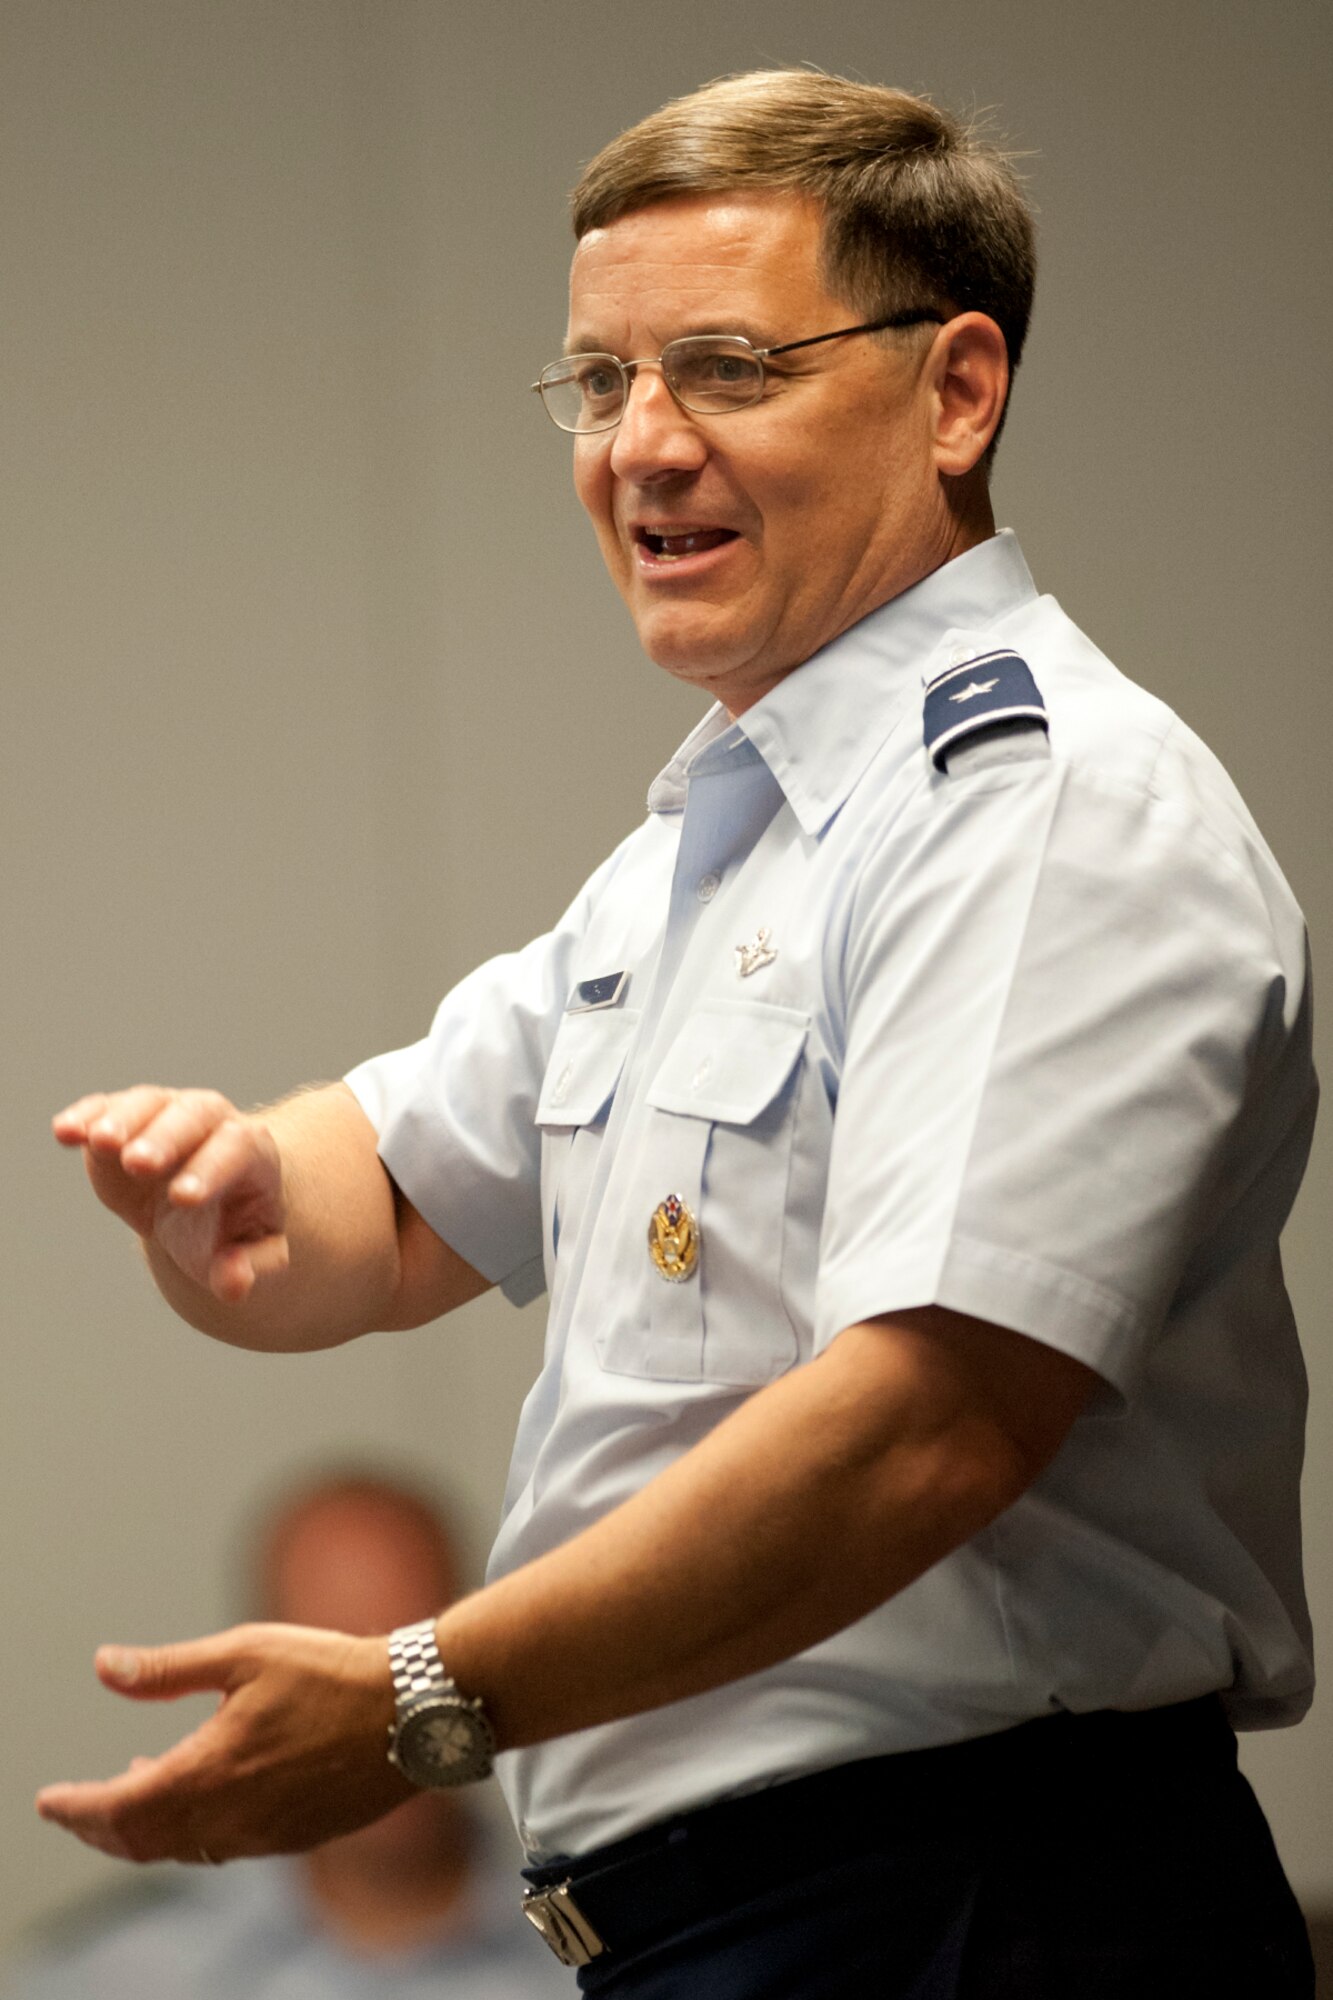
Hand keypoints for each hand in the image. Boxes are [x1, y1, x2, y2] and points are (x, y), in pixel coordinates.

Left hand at [35, 1625, 412, 1863]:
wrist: (416, 1712)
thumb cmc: (333, 1672)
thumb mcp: (246, 1652)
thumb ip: (168, 1670)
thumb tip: (103, 1665)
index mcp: (210, 1771)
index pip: (117, 1809)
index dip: (76, 1808)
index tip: (49, 1801)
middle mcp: (231, 1818)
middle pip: (142, 1842)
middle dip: (101, 1827)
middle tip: (77, 1806)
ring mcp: (265, 1835)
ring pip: (182, 1850)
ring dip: (145, 1830)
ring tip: (131, 1792)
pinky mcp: (296, 1836)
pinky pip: (223, 1847)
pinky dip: (190, 1831)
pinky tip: (199, 1794)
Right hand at [53, 1087, 287, 1301]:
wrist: (198, 1206)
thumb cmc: (227, 1230)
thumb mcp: (245, 1255)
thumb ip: (249, 1268)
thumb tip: (235, 1280)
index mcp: (251, 1153)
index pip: (236, 1151)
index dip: (212, 1171)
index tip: (184, 1200)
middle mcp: (213, 1121)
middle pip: (194, 1117)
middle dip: (165, 1139)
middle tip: (138, 1164)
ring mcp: (167, 1113)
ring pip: (149, 1104)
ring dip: (123, 1120)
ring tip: (99, 1142)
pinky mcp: (125, 1118)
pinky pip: (106, 1107)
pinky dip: (86, 1116)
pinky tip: (65, 1132)